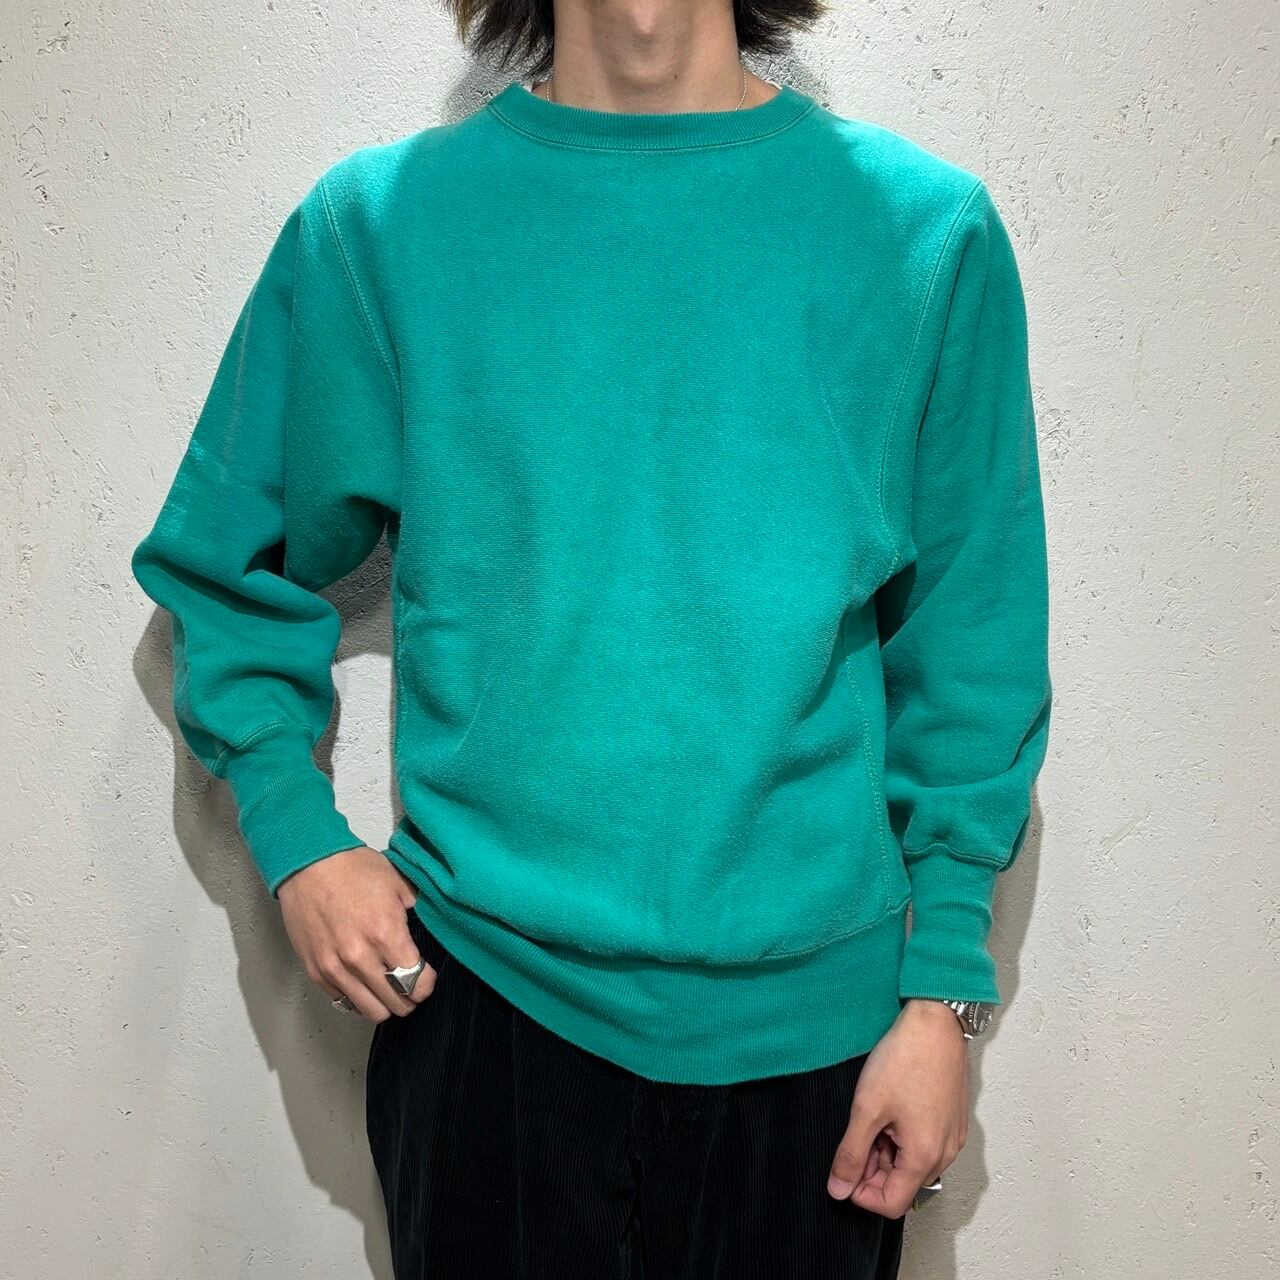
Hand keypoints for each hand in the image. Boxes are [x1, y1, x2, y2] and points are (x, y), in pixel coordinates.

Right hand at [277, 846, 436, 1021]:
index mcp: (386, 933)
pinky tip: (364, 981)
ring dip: (385, 1003)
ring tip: (389, 988)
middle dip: (410, 998)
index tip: (427, 977)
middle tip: (411, 985)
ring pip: (371, 1010)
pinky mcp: (317, 971)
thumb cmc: (351, 868)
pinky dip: (358, 996)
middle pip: (396, 1004)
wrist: (308, 863)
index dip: (427, 984)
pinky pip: (344, 1001)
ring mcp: (336, 967)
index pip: (417, 983)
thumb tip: (431, 930)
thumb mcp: (398, 883)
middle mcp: (360, 956)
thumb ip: (417, 912)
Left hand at [826, 998, 970, 1217]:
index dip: (860, 1193)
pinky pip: (925, 1144)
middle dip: (872, 1169)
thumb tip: (839, 1188)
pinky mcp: (951, 1119)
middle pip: (902, 1185)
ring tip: (872, 1115)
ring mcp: (951, 1136)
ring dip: (886, 1152)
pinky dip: (902, 1137)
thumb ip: (851, 1153)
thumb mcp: (867, 1108)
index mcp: (925, 1157)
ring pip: (912, 1164)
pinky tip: (890, 1109)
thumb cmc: (906, 1058)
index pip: (891, 1205)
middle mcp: (945, 1153)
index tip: (843, 1169)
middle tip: (854, 1134)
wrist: (936, 1021)